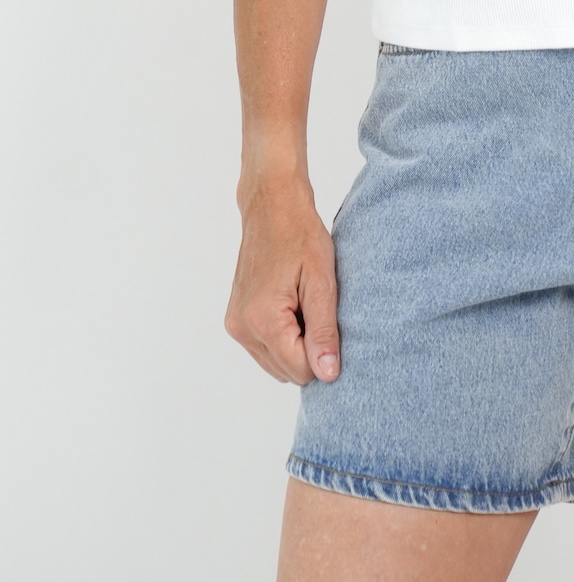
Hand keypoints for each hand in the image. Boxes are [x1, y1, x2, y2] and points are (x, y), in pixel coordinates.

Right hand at [224, 177, 340, 384]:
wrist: (271, 206)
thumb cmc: (300, 236)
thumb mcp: (322, 281)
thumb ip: (324, 331)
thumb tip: (328, 375)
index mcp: (263, 321)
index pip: (302, 370)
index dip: (324, 353)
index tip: (330, 319)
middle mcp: (242, 329)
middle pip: (288, 372)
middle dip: (308, 350)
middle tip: (316, 307)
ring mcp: (235, 325)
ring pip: (276, 364)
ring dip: (296, 344)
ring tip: (304, 304)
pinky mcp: (235, 320)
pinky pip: (265, 349)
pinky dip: (283, 337)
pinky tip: (292, 305)